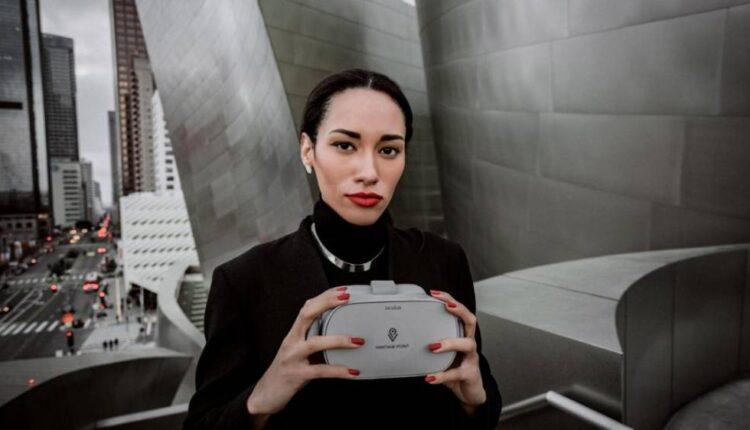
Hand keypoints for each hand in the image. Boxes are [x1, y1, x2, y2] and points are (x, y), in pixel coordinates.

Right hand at [246, 286, 363, 415]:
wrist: (264, 396)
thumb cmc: (286, 372)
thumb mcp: (298, 352)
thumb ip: (313, 340)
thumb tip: (338, 332)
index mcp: (293, 334)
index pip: (307, 308)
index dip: (324, 296)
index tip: (342, 290)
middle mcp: (291, 342)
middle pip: (306, 314)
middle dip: (326, 303)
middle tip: (347, 298)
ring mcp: (292, 358)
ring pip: (315, 343)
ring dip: (338, 340)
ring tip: (358, 341)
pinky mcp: (296, 375)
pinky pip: (320, 371)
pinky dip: (338, 370)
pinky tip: (352, 372)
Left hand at [423, 290, 486, 412]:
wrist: (470, 392)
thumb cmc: (456, 369)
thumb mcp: (443, 354)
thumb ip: (432, 344)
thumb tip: (409, 335)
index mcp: (462, 335)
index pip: (460, 312)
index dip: (451, 300)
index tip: (435, 294)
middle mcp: (469, 344)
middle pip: (471, 321)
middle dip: (459, 310)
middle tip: (446, 305)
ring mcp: (472, 359)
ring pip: (467, 345)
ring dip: (450, 343)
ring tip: (433, 346)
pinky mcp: (470, 375)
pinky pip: (456, 373)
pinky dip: (442, 375)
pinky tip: (430, 377)